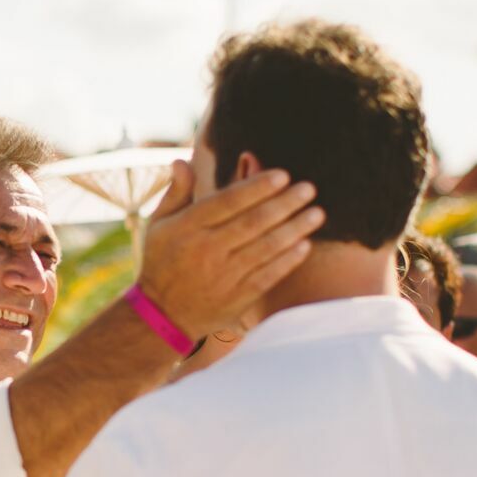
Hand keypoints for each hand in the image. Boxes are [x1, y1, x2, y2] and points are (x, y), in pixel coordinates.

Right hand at [136, 163, 322, 338]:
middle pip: (253, 222)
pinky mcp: (237, 298)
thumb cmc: (163, 261)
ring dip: (294, 229)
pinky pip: (268, 276)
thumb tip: (181, 160)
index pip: (228, 201)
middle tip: (309, 189)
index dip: (257, 187)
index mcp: (188, 227)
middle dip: (285, 204)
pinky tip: (305, 245)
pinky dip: (288, 261)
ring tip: (317, 214)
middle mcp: (207, 249)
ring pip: (265, 248)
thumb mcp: (159, 225)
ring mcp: (223, 275)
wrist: (162, 316)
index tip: (283, 175)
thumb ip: (176, 193)